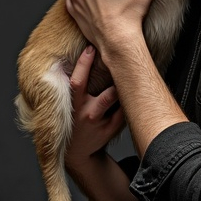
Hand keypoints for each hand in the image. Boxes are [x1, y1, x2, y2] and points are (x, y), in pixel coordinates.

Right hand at [65, 45, 124, 166]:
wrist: (76, 153)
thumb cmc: (74, 119)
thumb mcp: (68, 105)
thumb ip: (76, 85)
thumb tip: (86, 54)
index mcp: (73, 104)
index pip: (77, 82)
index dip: (83, 64)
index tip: (91, 48)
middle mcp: (86, 114)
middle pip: (104, 96)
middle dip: (113, 79)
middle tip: (119, 59)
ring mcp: (99, 124)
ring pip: (115, 103)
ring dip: (121, 89)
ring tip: (130, 75)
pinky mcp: (110, 130)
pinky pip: (124, 112)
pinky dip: (128, 100)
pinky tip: (132, 91)